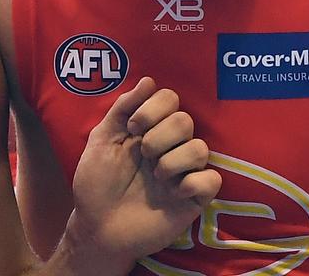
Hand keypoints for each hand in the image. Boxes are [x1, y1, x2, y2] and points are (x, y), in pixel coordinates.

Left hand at [61, 77, 220, 270]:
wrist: (97, 228)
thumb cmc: (96, 184)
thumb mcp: (101, 140)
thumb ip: (122, 108)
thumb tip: (149, 80)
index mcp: (149, 129)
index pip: (170, 99)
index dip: (154, 108)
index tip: (133, 127)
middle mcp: (170, 146)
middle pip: (185, 120)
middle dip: (160, 136)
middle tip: (143, 155)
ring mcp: (184, 172)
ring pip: (200, 148)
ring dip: (172, 161)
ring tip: (155, 177)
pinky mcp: (194, 199)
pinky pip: (212, 179)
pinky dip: (192, 184)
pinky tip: (173, 193)